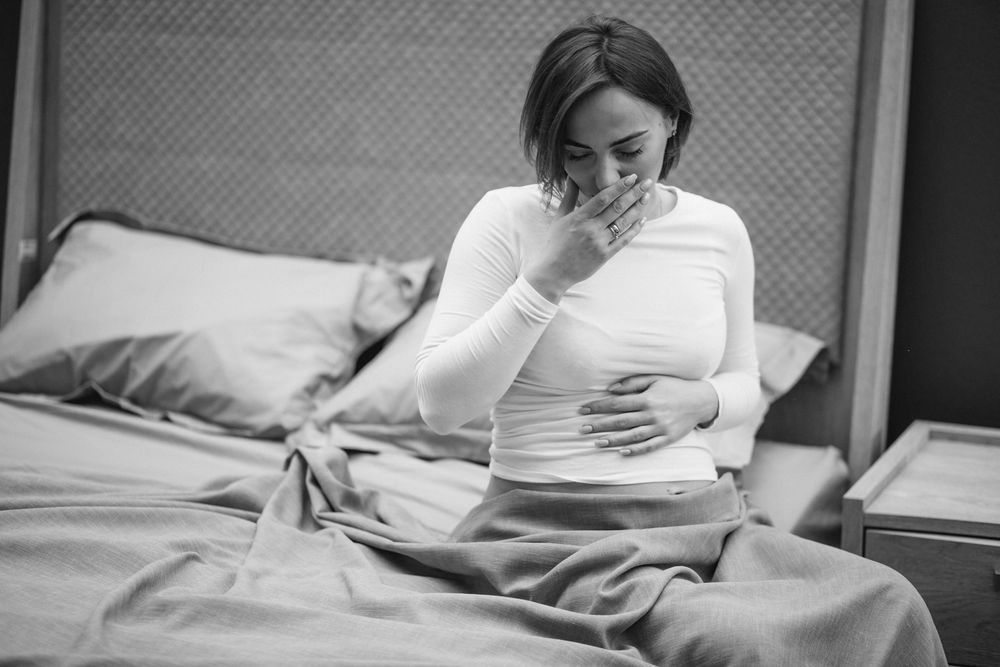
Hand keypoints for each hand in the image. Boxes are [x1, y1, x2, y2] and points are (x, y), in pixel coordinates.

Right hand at [524, 175, 650, 301]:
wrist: (554, 272)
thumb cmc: (555, 244)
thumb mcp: (559, 218)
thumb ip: (568, 197)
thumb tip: (572, 178)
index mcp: (579, 217)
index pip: (603, 198)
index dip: (619, 187)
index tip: (631, 177)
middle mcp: (591, 229)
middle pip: (617, 207)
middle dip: (634, 193)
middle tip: (647, 182)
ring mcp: (599, 243)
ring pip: (623, 222)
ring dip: (637, 209)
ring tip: (647, 197)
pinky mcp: (604, 255)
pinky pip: (623, 240)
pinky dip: (634, 230)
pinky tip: (642, 220)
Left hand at [578, 375, 718, 455]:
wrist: (701, 400)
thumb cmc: (674, 387)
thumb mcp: (654, 379)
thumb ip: (632, 383)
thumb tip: (610, 389)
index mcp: (647, 398)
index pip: (617, 403)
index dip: (599, 406)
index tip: (583, 409)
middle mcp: (652, 414)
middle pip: (621, 421)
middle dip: (600, 425)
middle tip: (582, 429)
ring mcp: (660, 428)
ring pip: (632, 436)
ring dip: (613, 440)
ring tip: (596, 443)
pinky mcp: (668, 438)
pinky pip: (649, 446)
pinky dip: (636, 450)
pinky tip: (622, 453)